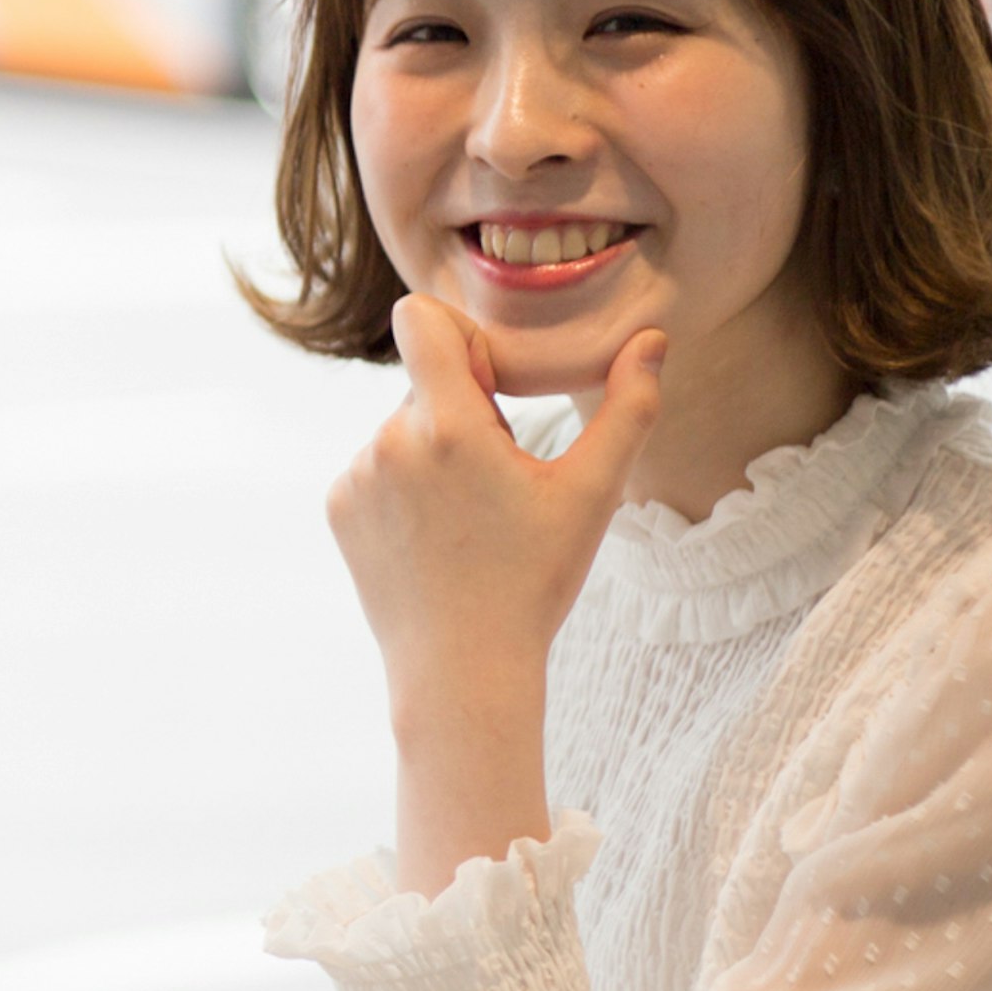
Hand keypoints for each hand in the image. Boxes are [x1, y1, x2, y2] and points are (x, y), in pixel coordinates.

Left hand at [325, 298, 669, 889]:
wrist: (462, 672)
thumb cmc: (533, 584)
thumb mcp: (592, 496)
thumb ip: (628, 408)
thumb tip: (653, 339)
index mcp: (445, 425)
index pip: (420, 318)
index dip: (462, 337)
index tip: (494, 389)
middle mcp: (387, 440)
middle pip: (427, 382)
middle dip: (465, 412)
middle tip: (499, 483)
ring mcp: (355, 475)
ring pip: (403, 428)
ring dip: (436, 453)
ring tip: (469, 521)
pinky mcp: (338, 507)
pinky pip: (375, 467)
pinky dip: (406, 487)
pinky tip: (437, 539)